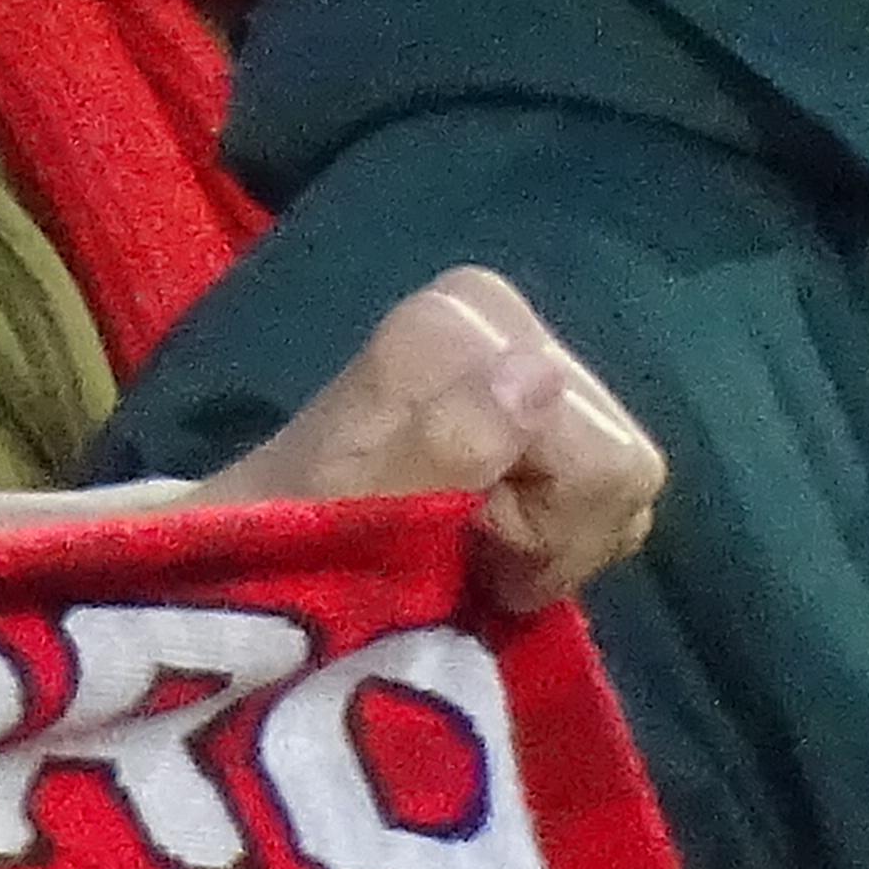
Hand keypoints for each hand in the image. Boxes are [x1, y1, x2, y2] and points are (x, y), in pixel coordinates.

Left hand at [195, 267, 662, 612]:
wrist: (248, 548)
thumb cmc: (289, 541)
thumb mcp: (357, 509)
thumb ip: (445, 445)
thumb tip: (538, 373)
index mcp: (465, 319)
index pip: (601, 461)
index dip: (547, 536)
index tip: (463, 552)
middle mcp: (502, 314)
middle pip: (620, 464)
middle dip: (550, 535)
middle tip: (464, 554)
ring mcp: (520, 349)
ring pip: (620, 478)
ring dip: (550, 537)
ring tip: (467, 547)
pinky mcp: (530, 392)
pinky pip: (605, 481)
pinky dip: (555, 529)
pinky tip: (488, 537)